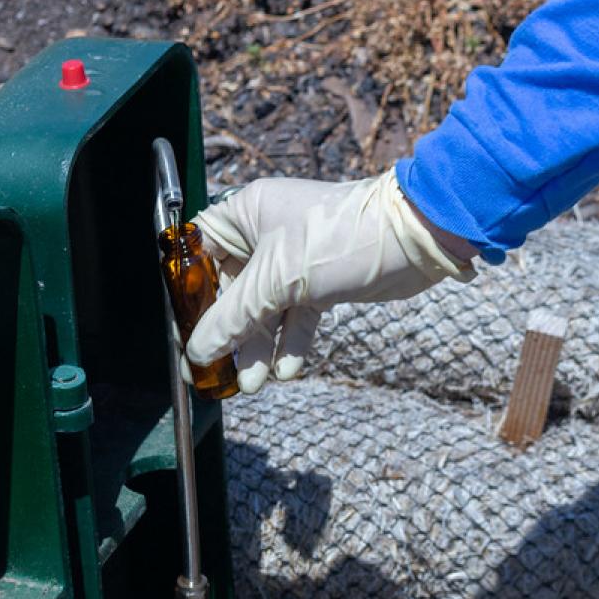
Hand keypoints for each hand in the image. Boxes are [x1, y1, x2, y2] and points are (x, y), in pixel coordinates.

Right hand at [187, 168, 475, 393]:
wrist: (415, 240)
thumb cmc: (340, 238)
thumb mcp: (276, 279)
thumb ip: (233, 318)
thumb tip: (197, 351)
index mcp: (243, 215)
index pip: (197, 257)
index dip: (188, 297)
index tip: (183, 334)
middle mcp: (263, 235)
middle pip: (229, 291)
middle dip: (226, 334)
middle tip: (212, 373)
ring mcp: (292, 260)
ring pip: (262, 310)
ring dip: (257, 347)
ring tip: (252, 383)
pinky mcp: (318, 282)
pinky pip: (293, 317)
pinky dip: (290, 342)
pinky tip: (286, 370)